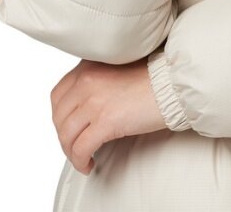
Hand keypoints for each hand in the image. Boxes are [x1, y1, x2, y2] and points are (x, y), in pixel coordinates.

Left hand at [50, 57, 166, 174]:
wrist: (172, 84)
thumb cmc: (152, 76)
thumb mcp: (117, 68)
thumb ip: (97, 79)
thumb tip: (85, 105)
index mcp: (88, 67)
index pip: (58, 95)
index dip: (59, 115)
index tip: (68, 125)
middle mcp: (87, 81)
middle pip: (59, 117)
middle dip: (65, 136)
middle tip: (75, 145)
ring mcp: (94, 102)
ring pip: (66, 135)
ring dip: (71, 152)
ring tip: (82, 158)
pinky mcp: (105, 122)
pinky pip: (80, 149)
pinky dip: (80, 161)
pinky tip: (88, 164)